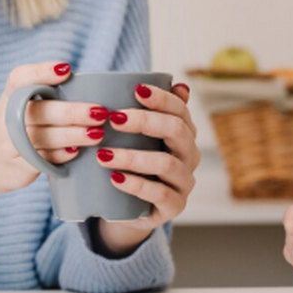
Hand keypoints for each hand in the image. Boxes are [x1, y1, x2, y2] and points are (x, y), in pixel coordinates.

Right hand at [0, 61, 110, 194]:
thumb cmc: (16, 127)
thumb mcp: (20, 104)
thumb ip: (48, 94)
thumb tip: (97, 88)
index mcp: (10, 95)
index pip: (21, 78)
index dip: (42, 72)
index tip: (65, 70)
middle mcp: (7, 117)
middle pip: (41, 111)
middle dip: (72, 112)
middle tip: (99, 112)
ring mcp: (11, 144)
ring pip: (45, 138)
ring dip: (74, 135)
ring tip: (98, 134)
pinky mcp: (19, 166)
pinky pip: (44, 159)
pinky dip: (62, 155)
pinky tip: (78, 152)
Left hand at [92, 82, 200, 254]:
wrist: (127, 211)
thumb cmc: (131, 166)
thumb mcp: (135, 139)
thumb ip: (143, 112)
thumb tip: (171, 82)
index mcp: (183, 133)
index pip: (180, 110)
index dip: (162, 98)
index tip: (136, 90)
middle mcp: (189, 155)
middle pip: (177, 131)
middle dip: (145, 122)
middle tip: (113, 119)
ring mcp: (184, 182)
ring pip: (167, 163)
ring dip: (133, 157)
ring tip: (103, 155)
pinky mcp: (174, 207)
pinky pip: (160, 194)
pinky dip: (136, 184)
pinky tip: (115, 178)